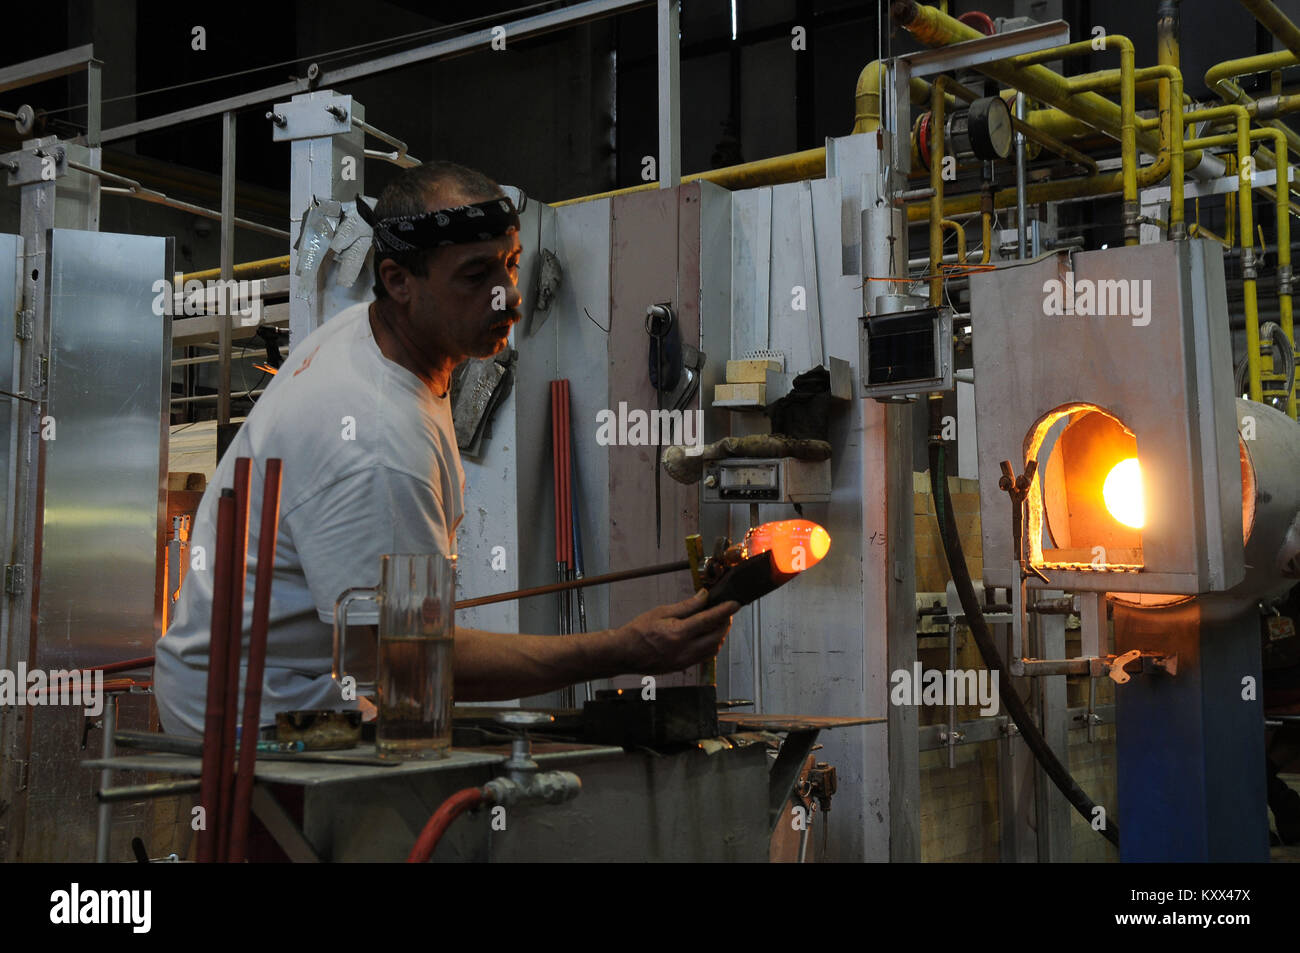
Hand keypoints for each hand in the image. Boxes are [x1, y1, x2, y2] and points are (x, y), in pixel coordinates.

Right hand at [615, 590, 739, 674]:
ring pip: (713, 649)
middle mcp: (684, 650)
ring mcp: (684, 661)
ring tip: (718, 622)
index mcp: (678, 634)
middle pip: (716, 637)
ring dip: (720, 635)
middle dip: (725, 623)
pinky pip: (705, 657)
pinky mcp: (682, 667)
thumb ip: (686, 606)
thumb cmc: (638, 631)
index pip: (709, 620)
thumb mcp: (661, 612)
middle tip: (726, 611)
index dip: (725, 611)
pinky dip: (711, 645)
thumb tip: (704, 596)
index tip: (735, 603)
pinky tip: (707, 636)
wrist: (624, 653)